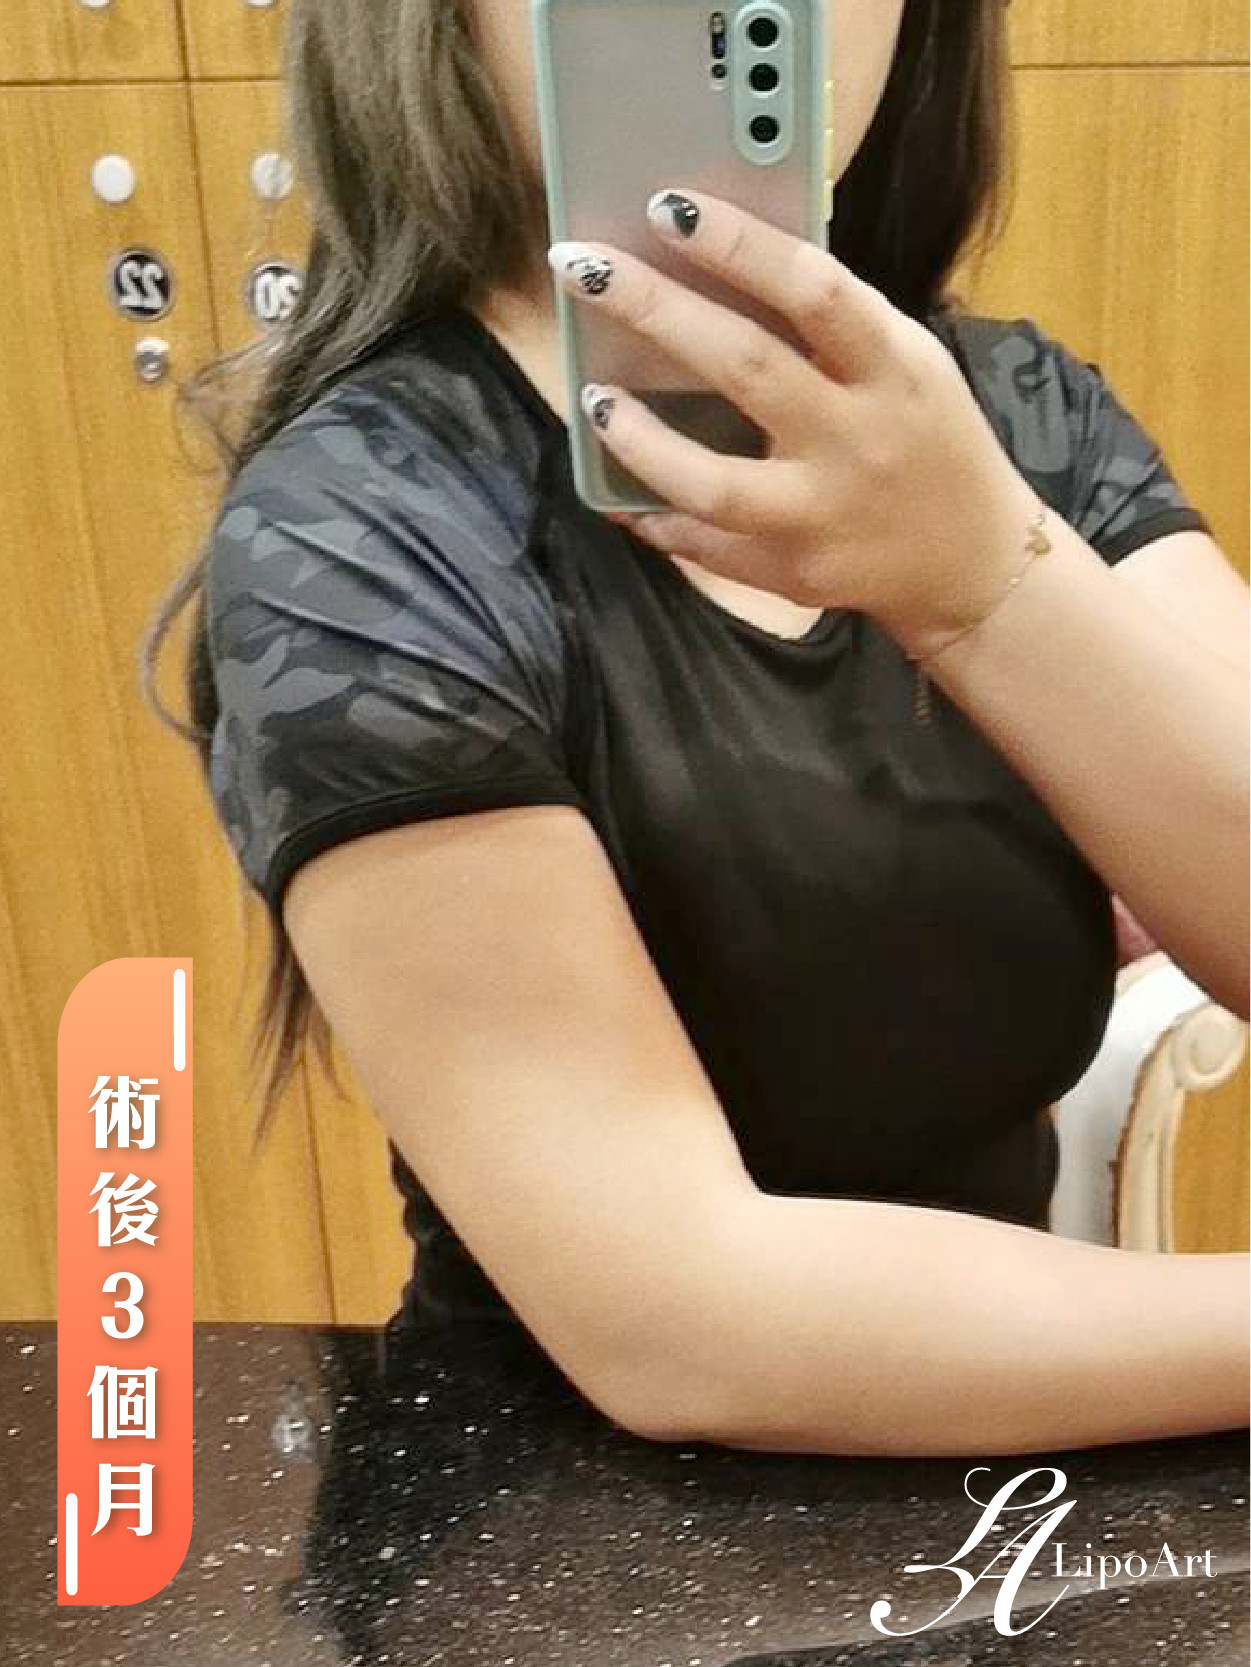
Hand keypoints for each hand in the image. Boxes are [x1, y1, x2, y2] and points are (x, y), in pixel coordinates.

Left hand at [546, 187, 1044, 657]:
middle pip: (745, 366)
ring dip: (641, 440)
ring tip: (594, 401)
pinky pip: (710, 547)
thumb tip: (721, 261)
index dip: (737, 244)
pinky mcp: (796, 572)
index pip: (813, 289)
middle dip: (654, 309)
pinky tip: (621, 493)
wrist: (973, 559)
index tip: (666, 207)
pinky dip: (659, 519)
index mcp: (891, 367)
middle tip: (581, 267)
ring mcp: (822, 513)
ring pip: (714, 483)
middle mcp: (857, 439)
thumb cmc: (926, 437)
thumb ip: (831, 323)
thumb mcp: (905, 363)